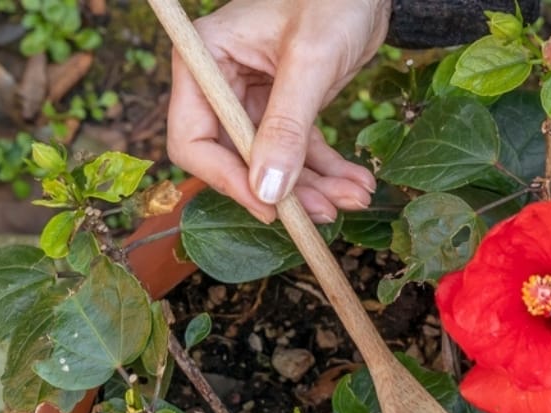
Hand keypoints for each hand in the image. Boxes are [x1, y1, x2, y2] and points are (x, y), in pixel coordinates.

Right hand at [167, 0, 387, 223]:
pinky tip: (357, 183)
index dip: (226, 179)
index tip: (269, 206)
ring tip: (355, 198)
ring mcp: (255, 97)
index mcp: (206, 60)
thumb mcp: (310, 61)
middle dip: (282, 190)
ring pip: (274, 162)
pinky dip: (328, 171)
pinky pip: (300, 150)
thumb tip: (267, 191)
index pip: (193, 138)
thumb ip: (287, 126)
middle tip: (325, 214)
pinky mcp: (288, 107)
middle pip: (236, 159)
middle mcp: (223, 82)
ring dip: (313, 188)